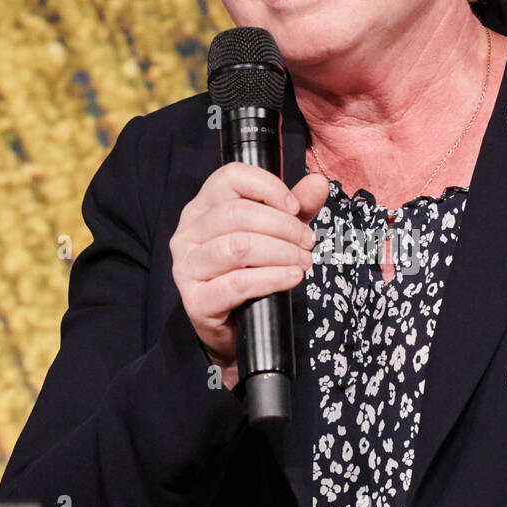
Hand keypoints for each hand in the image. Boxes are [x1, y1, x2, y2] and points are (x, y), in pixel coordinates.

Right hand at [170, 164, 329, 378]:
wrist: (233, 329)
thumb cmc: (250, 273)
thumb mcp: (277, 234)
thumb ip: (297, 209)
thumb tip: (319, 183)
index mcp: (202, 208)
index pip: (230, 177)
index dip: (268, 187)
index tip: (295, 207)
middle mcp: (187, 233)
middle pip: (237, 213)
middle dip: (283, 226)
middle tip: (307, 242)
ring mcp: (187, 267)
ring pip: (238, 247)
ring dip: (280, 252)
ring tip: (303, 262)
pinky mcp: (196, 300)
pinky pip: (238, 283)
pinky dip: (272, 278)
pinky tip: (292, 278)